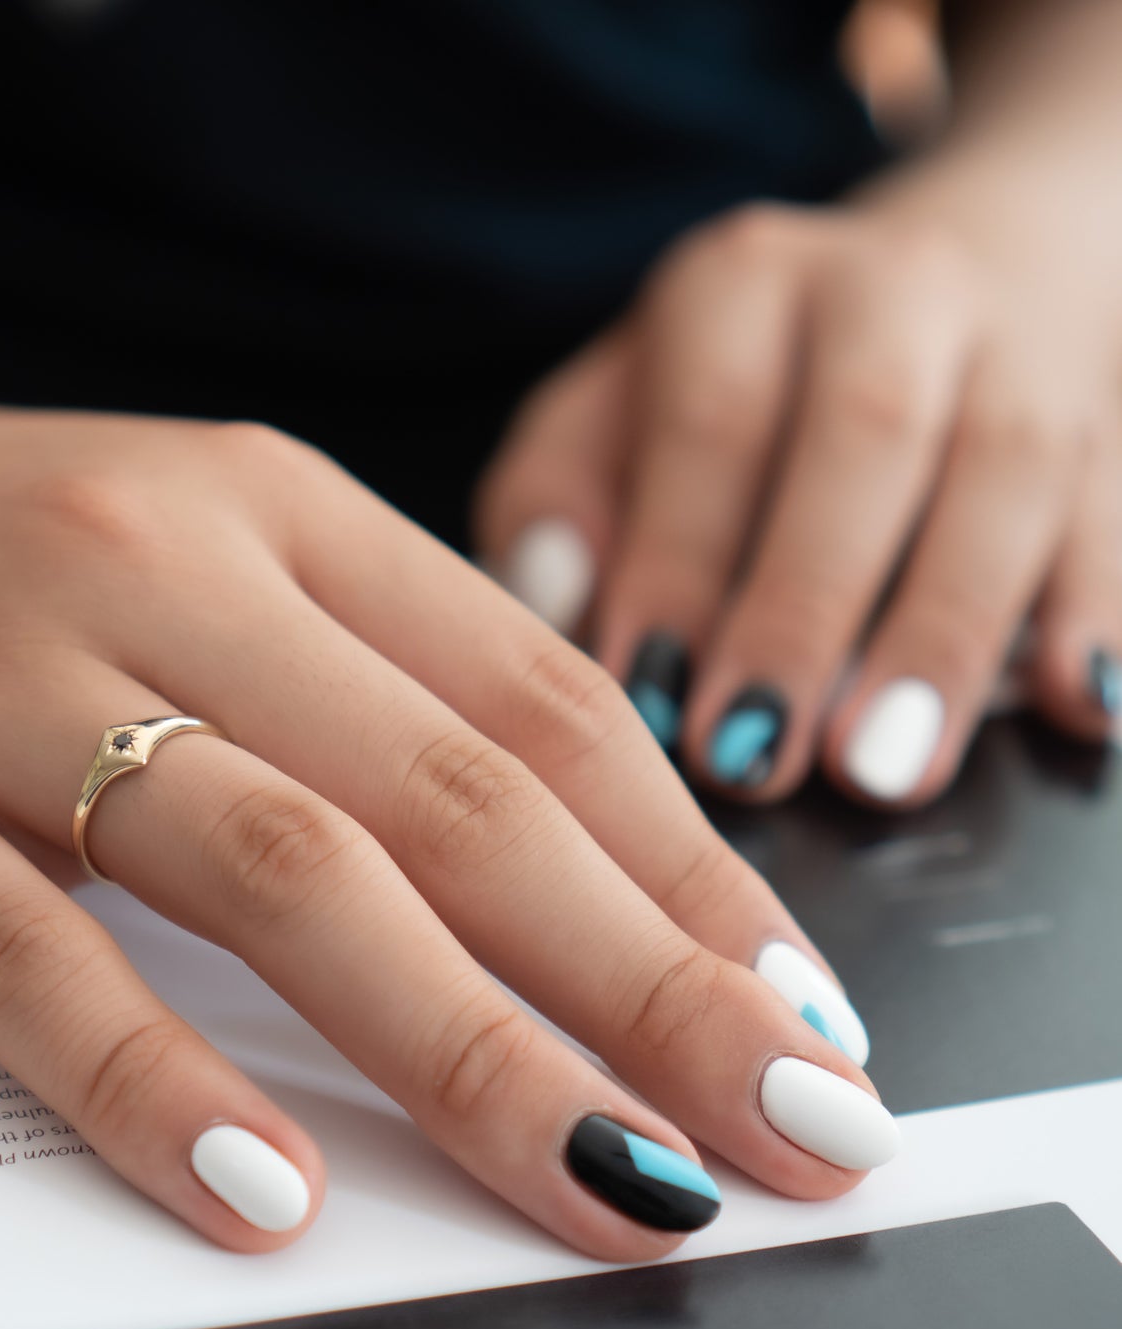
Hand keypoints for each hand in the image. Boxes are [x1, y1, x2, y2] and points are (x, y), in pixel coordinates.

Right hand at [0, 306, 896, 1258]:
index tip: (792, 1003)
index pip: (541, 700)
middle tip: (789, 1122)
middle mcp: (167, 570)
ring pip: (282, 876)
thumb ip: (380, 683)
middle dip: (651, 980)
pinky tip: (268, 1200)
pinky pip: (31, 959)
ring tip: (616, 1182)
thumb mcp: (212, 554)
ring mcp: (6, 684)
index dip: (692, 866)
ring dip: (471, 1048)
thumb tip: (586, 868)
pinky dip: (159, 1085)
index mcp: (282, 507)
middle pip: (459, 799)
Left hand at [478, 199, 1121, 805]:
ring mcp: (1018, 350)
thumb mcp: (612, 407)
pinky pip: (1118, 514)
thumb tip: (547, 592)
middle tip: (753, 755)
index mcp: (743, 284)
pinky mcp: (1111, 423)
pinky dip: (1100, 615)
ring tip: (885, 768)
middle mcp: (891, 292)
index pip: (710, 421)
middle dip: (803, 611)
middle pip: (862, 440)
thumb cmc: (733, 383)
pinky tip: (1082, 707)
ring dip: (944, 637)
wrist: (936, 277)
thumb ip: (556, 490)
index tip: (645, 691)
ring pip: (1006, 478)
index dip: (679, 563)